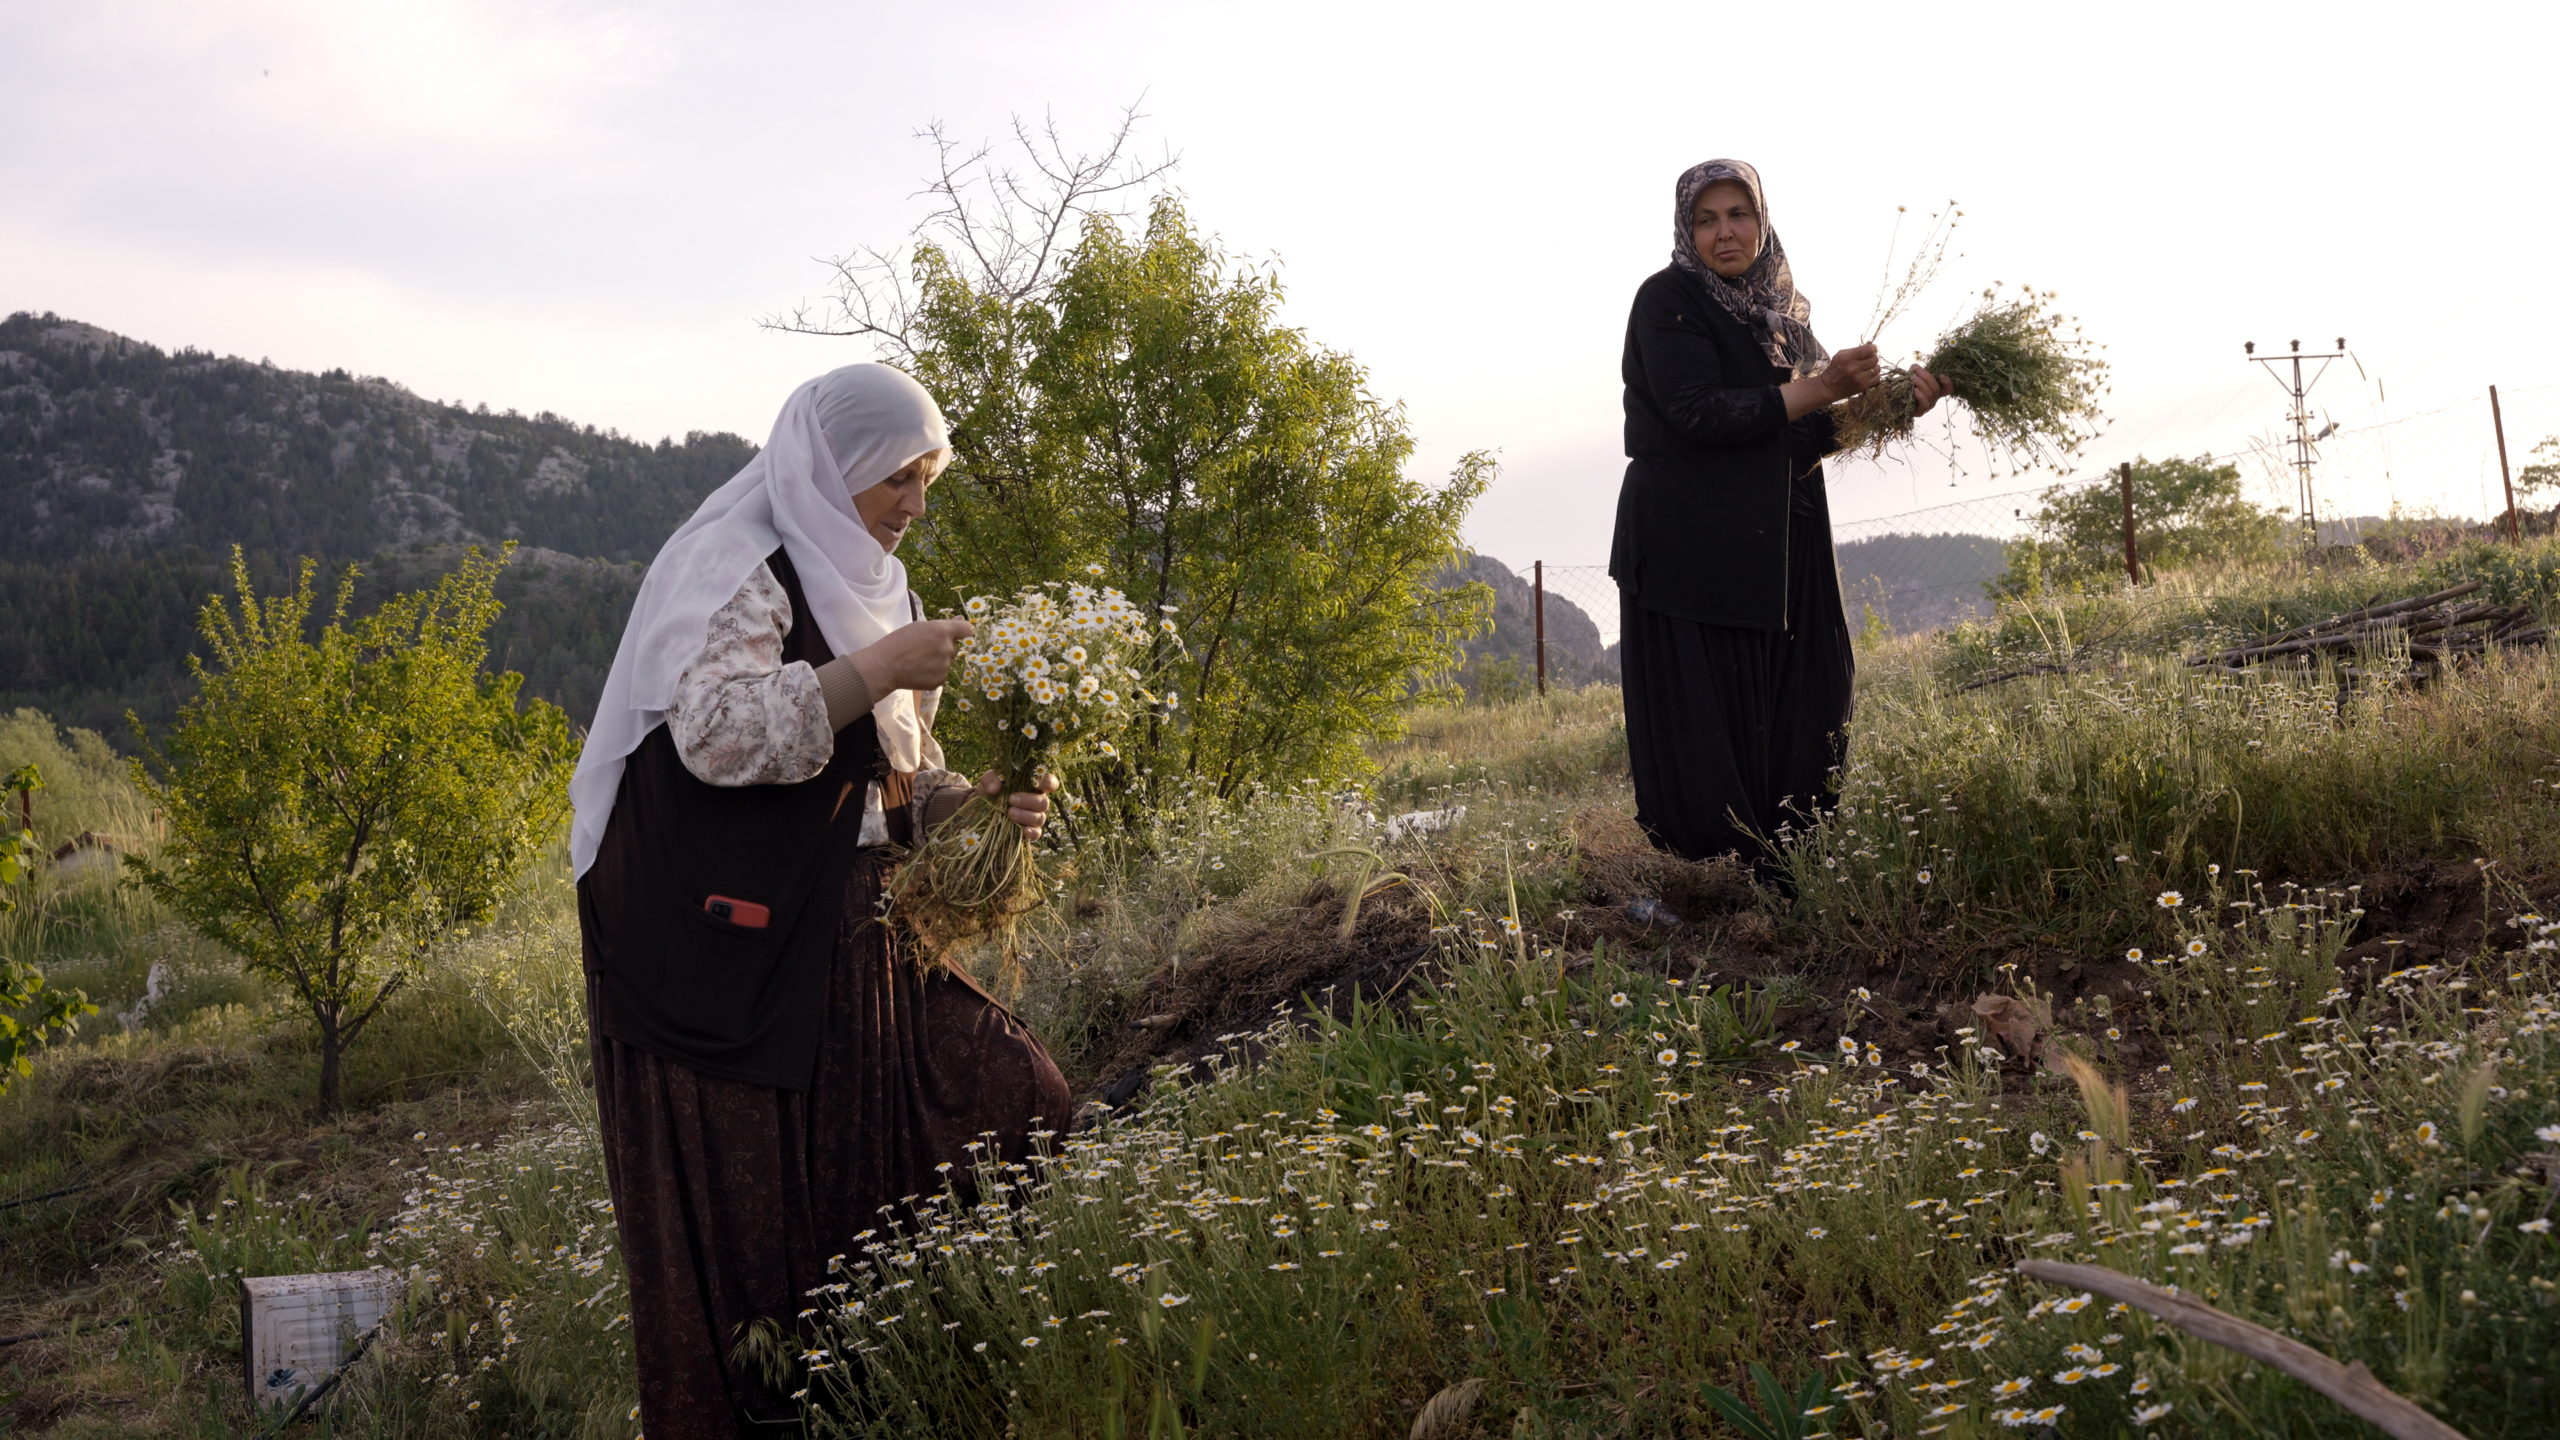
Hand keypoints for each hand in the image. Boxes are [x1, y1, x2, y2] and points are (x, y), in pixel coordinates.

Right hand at [856, 619, 973, 692]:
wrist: (885, 666)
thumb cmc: (898, 642)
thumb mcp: (919, 627)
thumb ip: (944, 624)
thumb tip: (961, 618)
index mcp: (942, 631)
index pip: (967, 629)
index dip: (962, 631)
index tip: (956, 634)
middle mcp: (947, 648)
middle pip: (953, 647)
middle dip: (943, 648)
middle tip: (923, 650)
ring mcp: (945, 666)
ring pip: (947, 662)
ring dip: (937, 661)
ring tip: (918, 661)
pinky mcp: (940, 680)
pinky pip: (941, 675)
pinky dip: (932, 674)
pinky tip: (918, 671)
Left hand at [978, 769, 1058, 839]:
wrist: (979, 812)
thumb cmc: (989, 793)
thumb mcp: (987, 782)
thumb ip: (990, 778)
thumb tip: (996, 788)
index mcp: (1032, 787)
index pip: (1050, 783)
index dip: (1048, 783)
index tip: (1035, 783)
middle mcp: (1036, 802)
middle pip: (1044, 802)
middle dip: (1028, 801)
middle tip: (1011, 800)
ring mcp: (1033, 818)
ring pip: (1040, 818)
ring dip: (1025, 815)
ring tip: (1009, 813)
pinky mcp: (1029, 832)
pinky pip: (1037, 833)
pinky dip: (1031, 832)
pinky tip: (1023, 831)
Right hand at [1819, 343, 1881, 402]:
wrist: (1829, 387)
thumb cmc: (1835, 368)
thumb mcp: (1840, 355)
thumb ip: (1855, 350)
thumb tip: (1872, 348)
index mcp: (1847, 357)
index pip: (1868, 349)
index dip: (1873, 348)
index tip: (1873, 349)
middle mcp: (1854, 368)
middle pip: (1874, 359)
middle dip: (1872, 357)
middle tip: (1868, 359)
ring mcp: (1860, 378)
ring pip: (1877, 368)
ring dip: (1874, 366)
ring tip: (1868, 367)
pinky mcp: (1863, 386)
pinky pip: (1877, 378)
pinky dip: (1875, 375)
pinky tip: (1869, 374)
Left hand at [1909, 365, 1951, 416]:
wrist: (1897, 400)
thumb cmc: (1908, 386)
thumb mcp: (1914, 376)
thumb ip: (1916, 370)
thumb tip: (1915, 367)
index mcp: (1937, 390)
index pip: (1948, 389)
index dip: (1948, 382)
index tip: (1941, 374)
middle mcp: (1934, 398)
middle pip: (1936, 389)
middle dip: (1927, 377)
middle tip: (1917, 371)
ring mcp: (1928, 406)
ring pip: (1930, 395)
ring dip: (1921, 384)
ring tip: (1912, 378)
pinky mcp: (1920, 412)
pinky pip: (1924, 404)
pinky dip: (1920, 396)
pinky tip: (1915, 390)